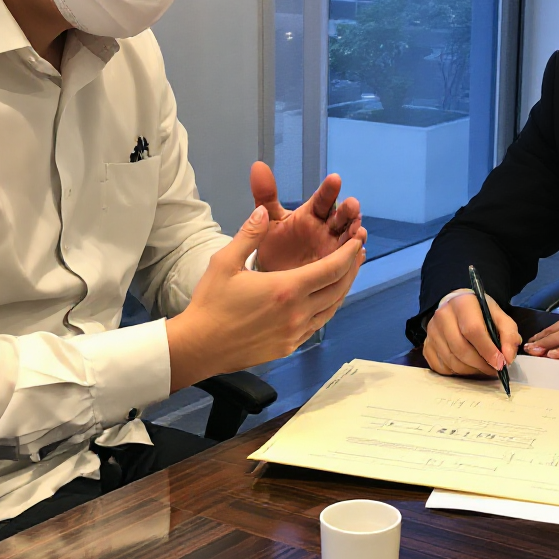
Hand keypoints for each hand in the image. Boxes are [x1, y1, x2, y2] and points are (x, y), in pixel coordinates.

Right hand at [166, 205, 363, 389]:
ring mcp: (295, 332)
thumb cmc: (211, 303)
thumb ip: (249, 234)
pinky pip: (317, 325)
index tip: (358, 240)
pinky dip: (327, 308)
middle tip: (357, 253)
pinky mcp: (289, 346)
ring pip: (331, 309)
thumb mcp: (225, 262)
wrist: (200, 347)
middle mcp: (298, 312)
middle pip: (339, 288)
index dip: (349, 253)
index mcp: (287, 289)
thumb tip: (264, 211)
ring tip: (346, 273)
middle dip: (351, 269)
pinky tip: (324, 299)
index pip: (332, 268)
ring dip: (342, 289)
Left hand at [250, 161, 366, 272]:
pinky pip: (349, 261)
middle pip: (342, 216)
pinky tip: (357, 253)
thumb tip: (257, 166)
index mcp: (313, 213)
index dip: (329, 189)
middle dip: (349, 211)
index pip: (324, 198)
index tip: (334, 179)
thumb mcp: (269, 219)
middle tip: (352, 205)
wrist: (271, 276)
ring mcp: (335, 248)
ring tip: (357, 232)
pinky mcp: (338, 267)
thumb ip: (265, 194)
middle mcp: (328, 228)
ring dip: (355, 234)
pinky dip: (354, 257)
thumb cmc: (274, 245)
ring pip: (350, 238)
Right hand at [423, 291, 521, 377]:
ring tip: (482, 368)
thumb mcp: (499, 316)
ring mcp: (431, 331)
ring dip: (470, 370)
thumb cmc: (480, 313)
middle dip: (480, 364)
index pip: (473, 330)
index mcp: (462, 303)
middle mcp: (442, 315)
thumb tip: (507, 358)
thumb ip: (509, 335)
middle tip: (494, 370)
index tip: (500, 363)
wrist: (456, 307)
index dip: (488, 350)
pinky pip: (440, 367)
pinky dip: (456, 372)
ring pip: (451, 361)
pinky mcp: (426, 345)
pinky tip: (467, 366)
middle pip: (460, 348)